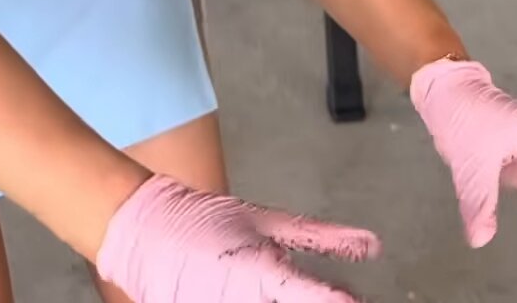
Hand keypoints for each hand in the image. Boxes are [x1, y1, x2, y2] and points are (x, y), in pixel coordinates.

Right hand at [96, 174, 380, 301]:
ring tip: (277, 289)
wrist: (143, 232)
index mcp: (261, 273)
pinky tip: (243, 292)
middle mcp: (239, 301)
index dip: (336, 302)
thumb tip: (373, 246)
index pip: (312, 297)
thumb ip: (322, 239)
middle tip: (320, 297)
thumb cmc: (207, 222)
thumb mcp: (267, 223)